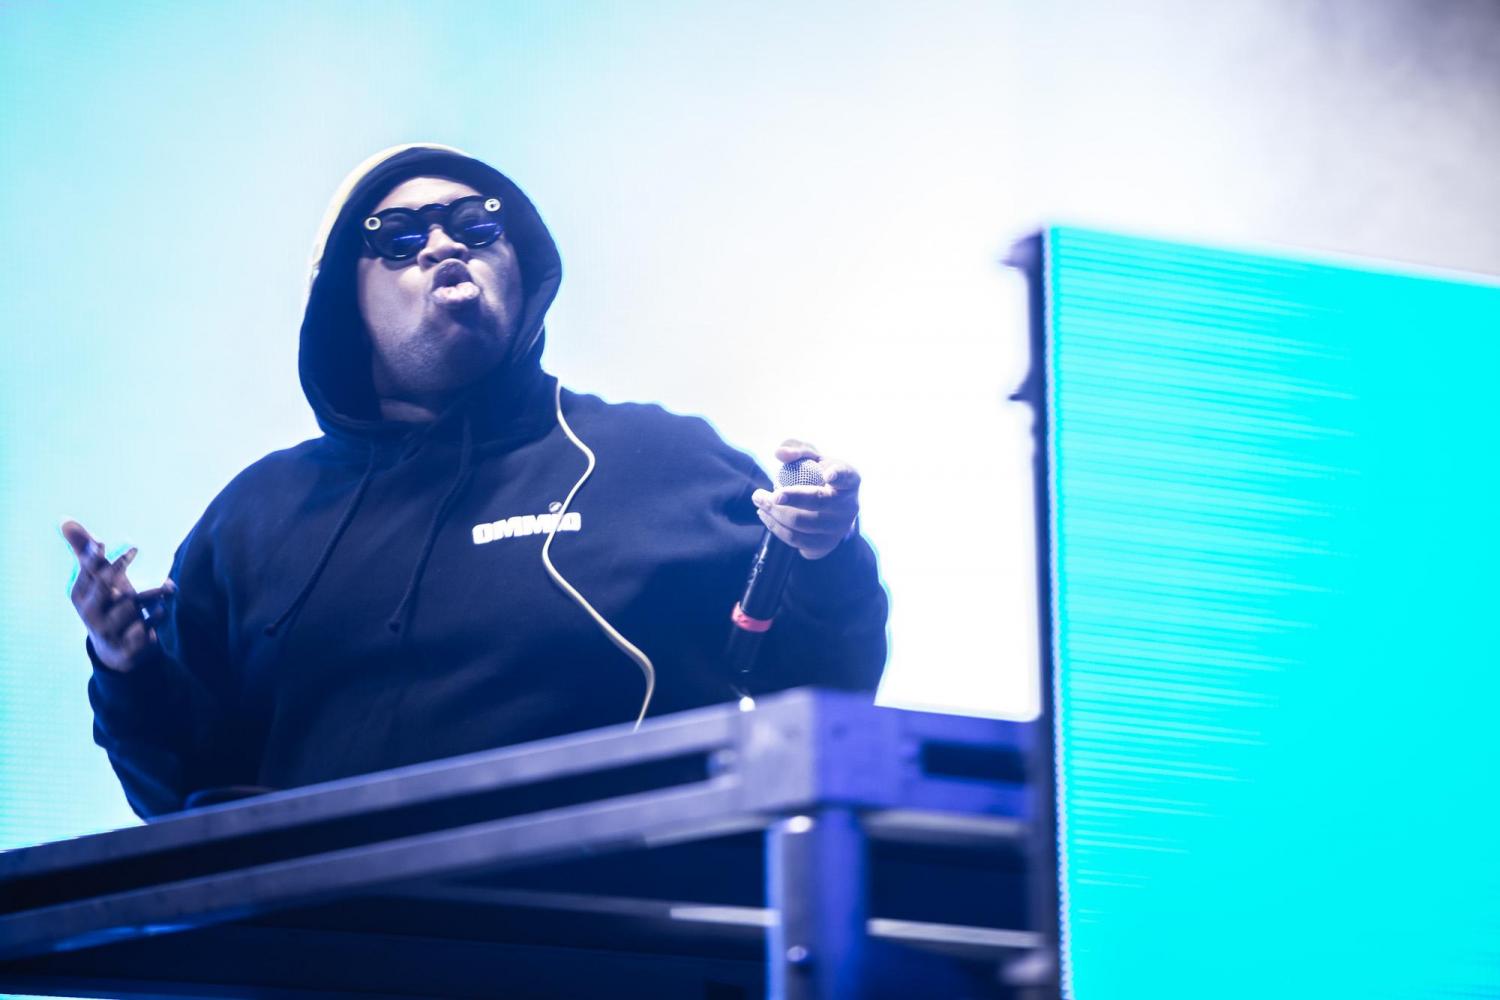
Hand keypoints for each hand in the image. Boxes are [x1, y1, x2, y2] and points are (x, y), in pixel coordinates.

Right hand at [62, 520, 174, 672]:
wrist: (117, 650)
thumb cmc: (107, 603)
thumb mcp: (96, 580)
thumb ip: (84, 551)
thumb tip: (64, 519)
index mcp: (81, 594)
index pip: (87, 572)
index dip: (94, 557)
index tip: (104, 541)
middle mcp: (91, 613)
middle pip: (104, 587)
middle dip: (117, 567)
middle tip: (135, 547)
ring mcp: (109, 630)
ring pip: (130, 607)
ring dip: (152, 593)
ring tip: (168, 585)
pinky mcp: (128, 645)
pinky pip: (144, 630)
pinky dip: (156, 617)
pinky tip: (164, 609)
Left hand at [751, 439, 861, 560]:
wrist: (827, 509)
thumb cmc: (818, 476)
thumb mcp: (812, 458)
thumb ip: (797, 449)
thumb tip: (780, 454)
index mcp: (850, 480)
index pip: (846, 476)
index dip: (838, 475)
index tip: (827, 474)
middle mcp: (849, 506)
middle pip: (817, 502)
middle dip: (787, 497)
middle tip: (761, 494)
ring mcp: (839, 528)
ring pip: (801, 524)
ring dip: (773, 513)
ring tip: (759, 500)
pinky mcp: (826, 545)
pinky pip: (796, 540)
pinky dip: (775, 528)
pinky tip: (765, 515)